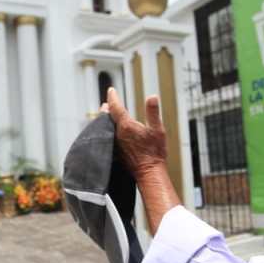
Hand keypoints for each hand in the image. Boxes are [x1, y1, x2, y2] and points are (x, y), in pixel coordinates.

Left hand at [102, 87, 180, 233]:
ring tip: (105, 115)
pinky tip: (111, 134)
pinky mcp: (117, 152)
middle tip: (105, 104)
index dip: (113, 97)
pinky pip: (109, 138)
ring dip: (106, 120)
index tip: (111, 90)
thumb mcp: (158, 130)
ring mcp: (116, 144)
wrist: (149, 172)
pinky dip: (108, 132)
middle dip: (106, 109)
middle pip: (108, 118)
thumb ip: (153, 112)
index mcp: (126, 126)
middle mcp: (117, 134)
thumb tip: (152, 97)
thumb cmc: (154, 152)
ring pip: (107, 128)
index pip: (115, 107)